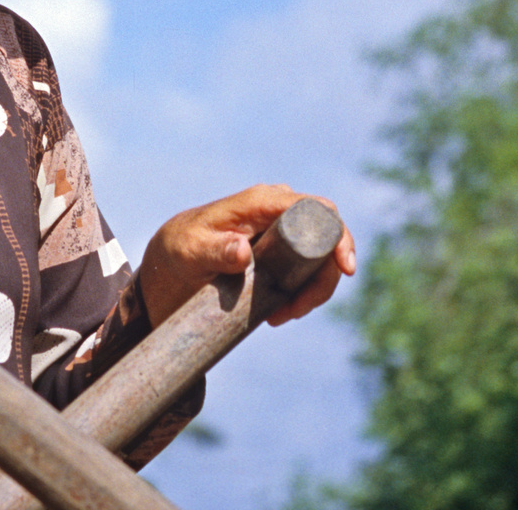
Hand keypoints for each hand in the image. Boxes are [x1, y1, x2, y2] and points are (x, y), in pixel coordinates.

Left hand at [137, 184, 355, 328]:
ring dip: (312, 291)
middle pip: (327, 239)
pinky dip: (303, 293)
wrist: (172, 258)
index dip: (338, 236)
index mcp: (263, 202)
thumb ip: (215, 250)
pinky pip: (308, 270)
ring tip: (282, 316)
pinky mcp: (283, 249)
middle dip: (323, 278)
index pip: (317, 209)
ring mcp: (284, 229)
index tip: (344, 269)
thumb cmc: (180, 248)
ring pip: (321, 259)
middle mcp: (279, 210)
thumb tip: (244, 252)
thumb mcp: (192, 251)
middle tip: (297, 310)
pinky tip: (280, 312)